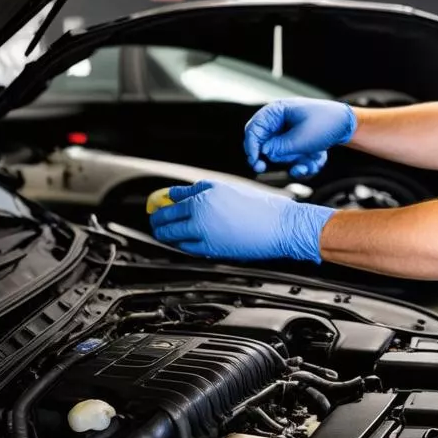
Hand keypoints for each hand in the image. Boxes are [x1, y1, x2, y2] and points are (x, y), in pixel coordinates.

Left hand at [149, 181, 334, 262]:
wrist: (281, 226)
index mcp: (206, 191)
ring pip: (170, 234)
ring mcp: (203, 230)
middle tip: (156, 222)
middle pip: (165, 216)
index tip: (159, 206)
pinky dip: (180, 245)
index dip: (162, 203)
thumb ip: (203, 191)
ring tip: (165, 234)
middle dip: (157, 220)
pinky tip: (183, 243)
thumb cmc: (263, 207)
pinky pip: (185, 248)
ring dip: (164, 234)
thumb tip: (180, 196)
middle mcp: (201, 209)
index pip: (173, 196)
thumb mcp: (231, 189)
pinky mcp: (209, 248)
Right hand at [244, 98, 356, 178]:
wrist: (348, 124)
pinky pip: (295, 158)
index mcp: (277, 112)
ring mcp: (289, 134)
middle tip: (261, 167)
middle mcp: (280, 122)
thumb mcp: (301, 137)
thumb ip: (280, 147)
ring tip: (306, 166)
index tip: (254, 159)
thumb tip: (264, 152)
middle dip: (266, 156)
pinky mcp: (298, 144)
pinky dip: (303, 163)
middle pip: (262, 142)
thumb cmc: (327, 122)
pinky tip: (314, 163)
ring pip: (280, 154)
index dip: (251, 145)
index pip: (254, 128)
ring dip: (292, 162)